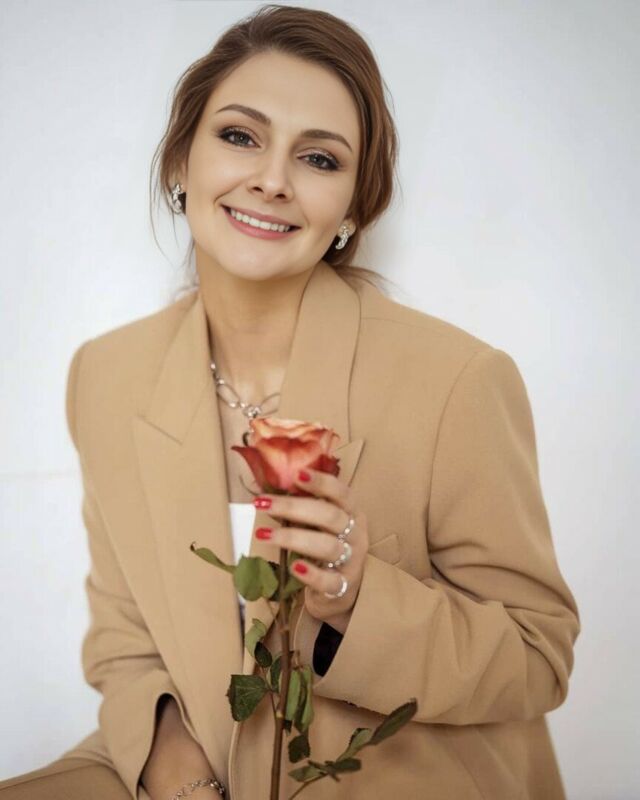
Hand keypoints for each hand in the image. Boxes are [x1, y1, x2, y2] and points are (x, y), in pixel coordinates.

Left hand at [253, 468, 368, 627]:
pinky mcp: (343, 587)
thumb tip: (271, 490)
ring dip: (293, 538)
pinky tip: (294, 566)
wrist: (342, 592)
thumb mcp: (322, 525)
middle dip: (293, 507)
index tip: (296, 474)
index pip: (341, 493)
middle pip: (330, 516)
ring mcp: (352, 561)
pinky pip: (330, 580)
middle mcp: (356, 534)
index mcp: (352, 513)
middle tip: (262, 504)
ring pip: (328, 546)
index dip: (321, 482)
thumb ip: (305, 508)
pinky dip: (312, 574)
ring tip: (261, 534)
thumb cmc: (327, 548)